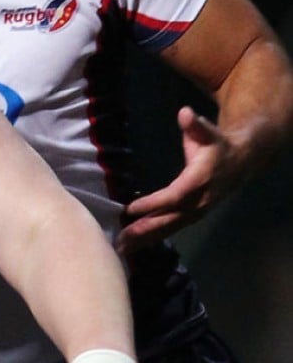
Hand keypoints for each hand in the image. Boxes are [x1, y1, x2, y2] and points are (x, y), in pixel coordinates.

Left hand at [117, 106, 236, 254]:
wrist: (242, 162)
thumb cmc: (217, 144)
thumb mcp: (208, 131)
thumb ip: (195, 124)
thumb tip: (185, 113)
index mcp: (199, 180)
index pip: (174, 196)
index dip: (153, 203)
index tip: (130, 208)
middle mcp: (199, 200)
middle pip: (169, 219)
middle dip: (144, 229)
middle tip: (120, 238)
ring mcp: (197, 211)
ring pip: (170, 228)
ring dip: (145, 239)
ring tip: (121, 248)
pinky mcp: (193, 216)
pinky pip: (171, 229)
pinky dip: (153, 238)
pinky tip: (134, 245)